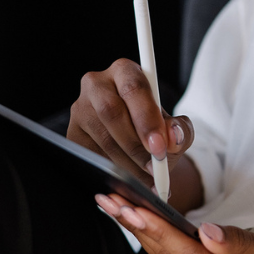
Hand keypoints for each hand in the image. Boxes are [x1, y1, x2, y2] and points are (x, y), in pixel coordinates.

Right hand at [69, 60, 199, 207]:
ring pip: (101, 136)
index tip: (160, 147)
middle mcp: (97, 84)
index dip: (146, 118)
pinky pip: (89, 154)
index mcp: (125, 71)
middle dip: (135, 144)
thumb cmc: (156, 129)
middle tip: (153, 167)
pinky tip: (128, 181)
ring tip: (146, 180)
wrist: (138, 143)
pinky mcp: (73, 134)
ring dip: (126, 163)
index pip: (133, 88)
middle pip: (111, 111)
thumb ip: (181, 130)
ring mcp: (80, 109)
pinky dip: (111, 171)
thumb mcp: (175, 128)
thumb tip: (172, 136)